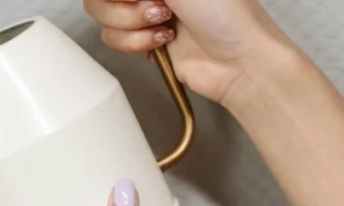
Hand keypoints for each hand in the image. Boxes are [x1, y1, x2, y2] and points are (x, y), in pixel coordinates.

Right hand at [83, 0, 295, 107]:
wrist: (238, 61)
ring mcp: (145, 14)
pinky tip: (164, 41)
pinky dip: (136, 43)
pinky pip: (114, 41)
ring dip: (132, 25)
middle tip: (157, 8)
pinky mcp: (143, 42)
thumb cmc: (225, 14)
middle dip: (125, 7)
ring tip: (164, 25)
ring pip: (104, 19)